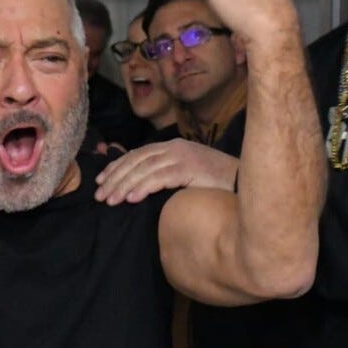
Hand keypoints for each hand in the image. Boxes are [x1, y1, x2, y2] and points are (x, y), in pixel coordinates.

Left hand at [94, 139, 238, 205]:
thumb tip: (143, 189)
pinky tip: (131, 199)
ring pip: (144, 170)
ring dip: (124, 186)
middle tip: (99, 195)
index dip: (117, 167)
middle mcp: (176, 148)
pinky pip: (160, 178)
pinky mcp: (190, 169)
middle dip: (115, 178)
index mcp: (174, 147)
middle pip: (136, 161)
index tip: (101, 181)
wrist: (247, 183)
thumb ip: (168, 176)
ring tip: (110, 201)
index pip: (137, 154)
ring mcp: (183, 157)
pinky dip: (143, 188)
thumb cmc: (219, 185)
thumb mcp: (189, 176)